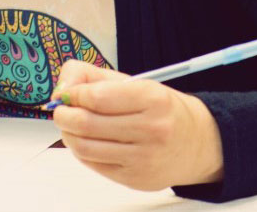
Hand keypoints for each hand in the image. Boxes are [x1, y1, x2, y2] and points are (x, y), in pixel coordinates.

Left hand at [49, 60, 224, 190]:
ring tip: (69, 125)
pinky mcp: (136, 179)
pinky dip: (80, 151)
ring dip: (67, 133)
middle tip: (60, 109)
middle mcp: (152, 130)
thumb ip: (94, 78)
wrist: (197, 143)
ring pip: (85, 146)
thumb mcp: (135, 83)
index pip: (97, 97)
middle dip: (63, 114)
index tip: (66, 93)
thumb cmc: (161, 109)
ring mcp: (144, 158)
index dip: (72, 94)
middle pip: (86, 123)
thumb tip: (60, 90)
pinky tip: (85, 140)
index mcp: (153, 99)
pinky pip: (93, 164)